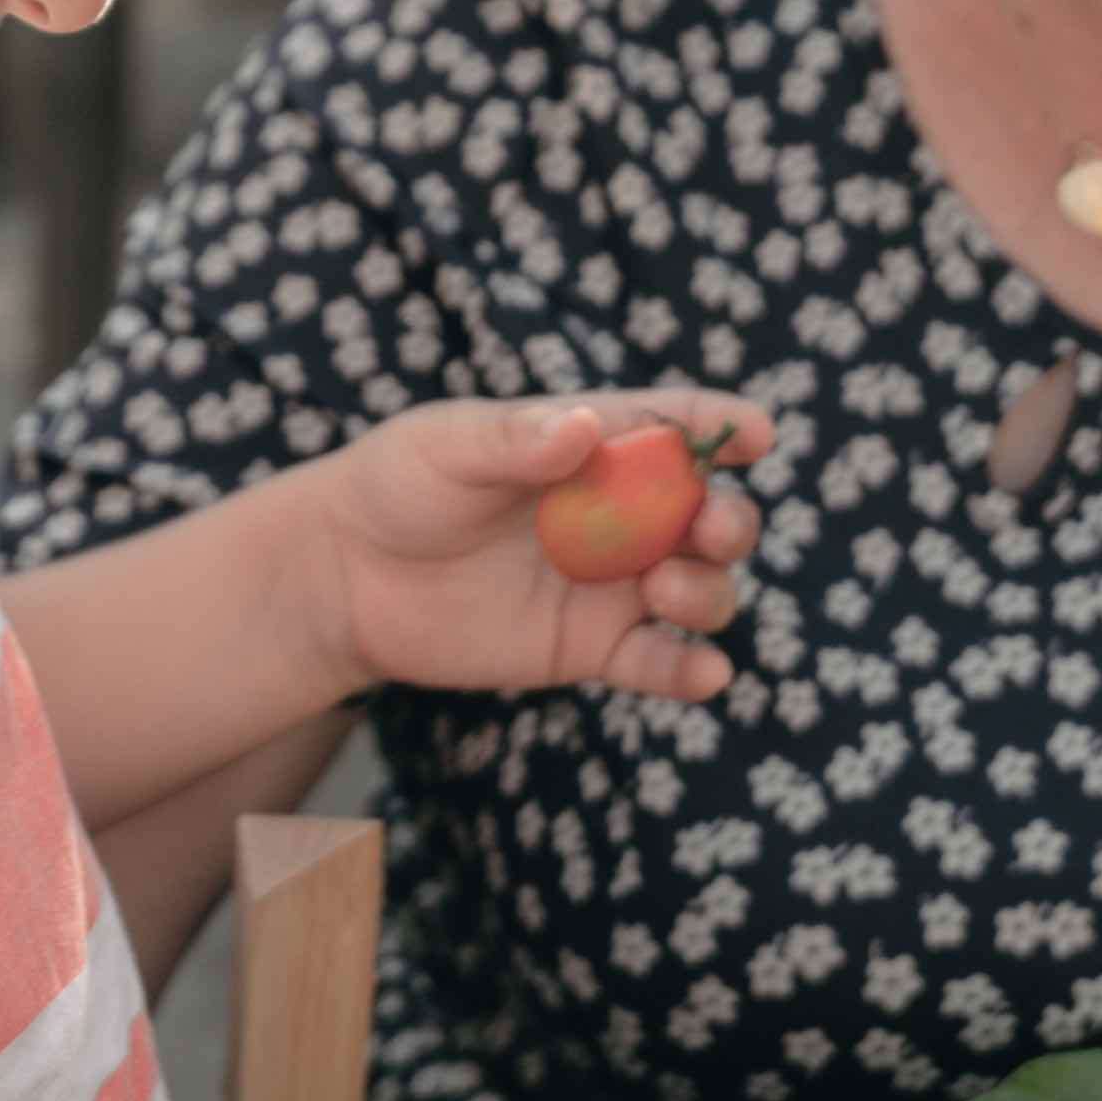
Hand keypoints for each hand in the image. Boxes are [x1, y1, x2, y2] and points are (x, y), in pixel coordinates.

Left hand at [261, 388, 775, 711]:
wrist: (344, 578)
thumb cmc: (396, 486)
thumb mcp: (446, 446)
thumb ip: (517, 438)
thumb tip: (584, 429)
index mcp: (593, 446)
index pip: (674, 427)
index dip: (723, 426)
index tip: (757, 433)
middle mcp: (618, 515)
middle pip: (707, 515)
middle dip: (729, 520)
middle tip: (708, 528)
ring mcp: (610, 585)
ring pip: (699, 590)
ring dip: (709, 592)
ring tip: (664, 592)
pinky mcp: (589, 649)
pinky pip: (659, 662)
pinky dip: (691, 671)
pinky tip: (704, 674)